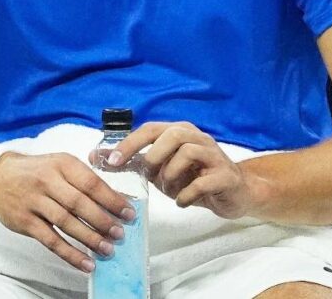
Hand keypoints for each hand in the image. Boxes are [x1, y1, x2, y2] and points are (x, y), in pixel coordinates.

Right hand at [0, 151, 137, 271]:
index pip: (91, 182)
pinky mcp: (25, 221)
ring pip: (66, 223)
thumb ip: (84, 180)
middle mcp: (47, 180)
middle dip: (102, 220)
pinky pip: (51, 240)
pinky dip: (70, 253)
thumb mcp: (59, 165)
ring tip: (107, 249)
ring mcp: (34, 201)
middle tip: (119, 233)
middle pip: (79, 203)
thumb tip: (116, 200)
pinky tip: (85, 262)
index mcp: (61, 164)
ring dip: (89, 238)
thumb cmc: (36, 172)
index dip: (112, 199)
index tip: (128, 213)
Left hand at [107, 121, 260, 219]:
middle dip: (154, 156)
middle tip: (149, 176)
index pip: (150, 129)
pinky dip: (186, 194)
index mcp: (179, 132)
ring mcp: (214, 155)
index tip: (111, 161)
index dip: (129, 144)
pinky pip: (202, 182)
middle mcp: (197, 138)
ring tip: (169, 189)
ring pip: (187, 152)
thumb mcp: (161, 170)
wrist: (235, 193)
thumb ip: (135, 163)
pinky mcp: (226, 176)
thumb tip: (97, 156)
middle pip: (172, 134)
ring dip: (171, 175)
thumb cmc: (193, 178)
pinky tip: (182, 201)